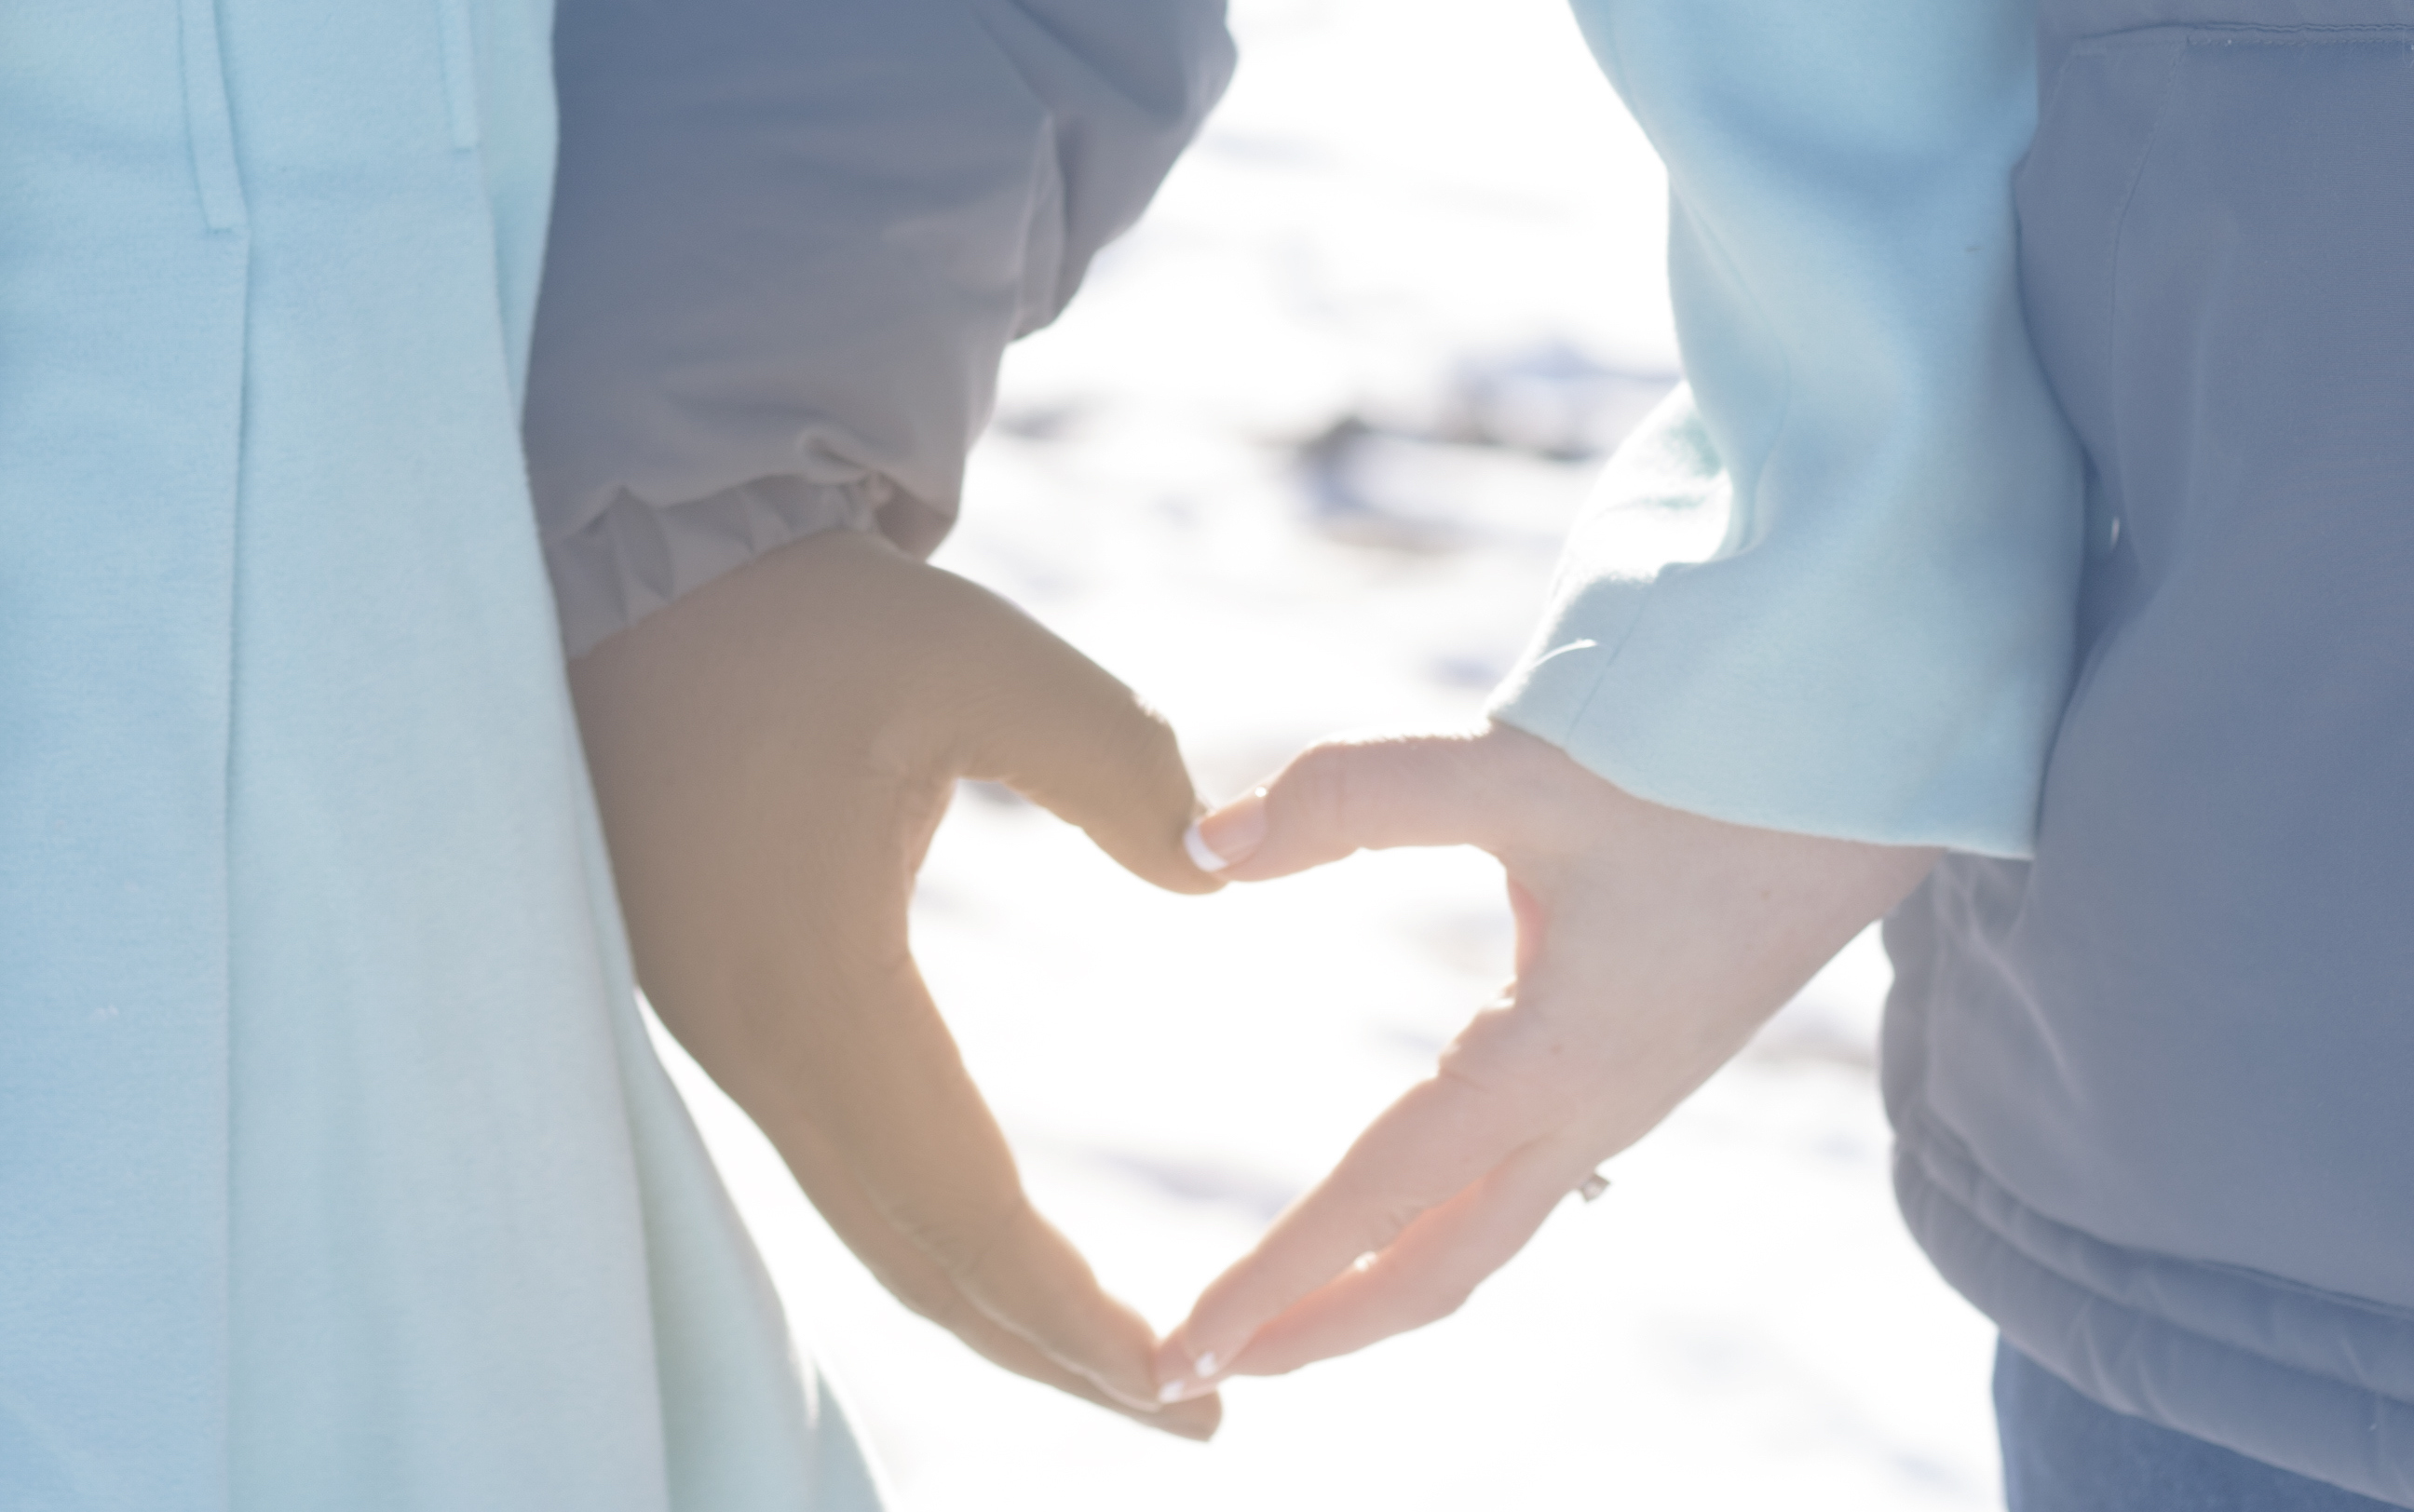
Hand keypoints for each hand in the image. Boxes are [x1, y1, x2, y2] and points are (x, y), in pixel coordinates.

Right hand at [569, 528, 1224, 1438]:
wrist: (643, 580)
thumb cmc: (808, 616)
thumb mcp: (979, 659)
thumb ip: (1115, 763)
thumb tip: (1209, 871)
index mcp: (818, 984)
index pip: (961, 1206)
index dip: (1068, 1312)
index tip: (1178, 1385)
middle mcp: (761, 1046)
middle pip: (916, 1259)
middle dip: (1049, 1354)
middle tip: (1189, 1421)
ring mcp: (731, 1042)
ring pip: (871, 1228)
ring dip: (991, 1309)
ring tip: (1117, 1367)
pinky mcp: (731, 1016)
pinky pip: (839, 1170)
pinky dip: (931, 1241)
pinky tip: (1001, 1252)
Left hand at [1154, 724, 1935, 1398]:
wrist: (1878, 774)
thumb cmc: (1709, 765)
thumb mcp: (1520, 769)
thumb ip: (1355, 797)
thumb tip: (1205, 848)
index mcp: (1549, 1063)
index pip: (1377, 1201)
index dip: (1271, 1279)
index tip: (1182, 1349)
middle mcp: (1588, 1108)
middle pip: (1435, 1269)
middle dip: (1315, 1327)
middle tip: (1202, 1365)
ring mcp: (1622, 1099)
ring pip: (1485, 1237)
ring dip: (1379, 1288)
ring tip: (1287, 1309)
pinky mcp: (1640, 1068)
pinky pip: (1526, 1189)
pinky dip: (1444, 1230)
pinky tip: (1411, 1207)